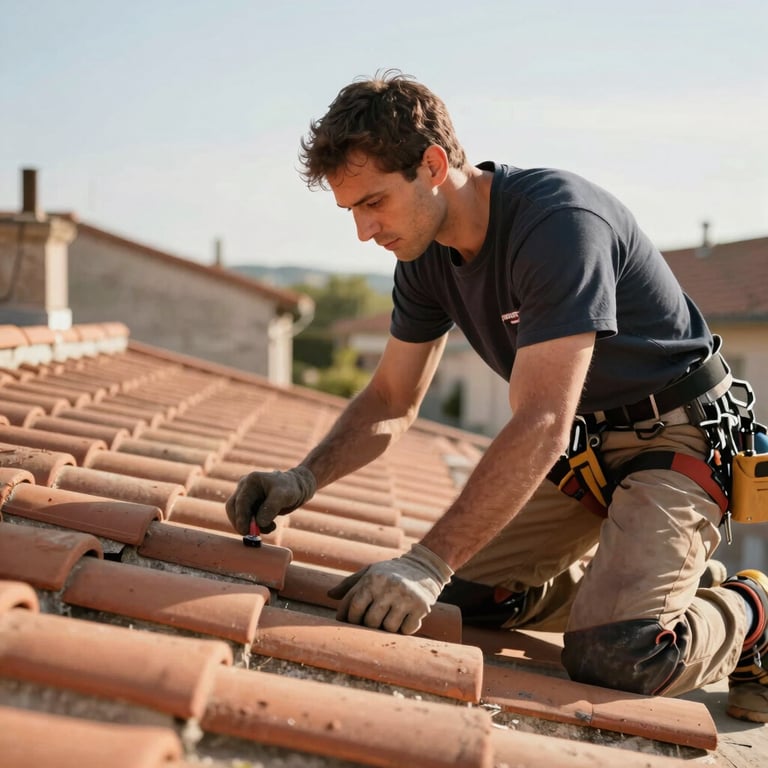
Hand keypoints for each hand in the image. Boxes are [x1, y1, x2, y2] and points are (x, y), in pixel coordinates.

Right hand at [225, 466, 316, 534]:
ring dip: (249, 525)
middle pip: (232, 507)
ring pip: (238, 514)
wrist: (297, 488)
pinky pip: (246, 517)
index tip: (245, 531)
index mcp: (251, 481)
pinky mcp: (250, 504)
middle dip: (240, 523)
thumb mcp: (284, 497)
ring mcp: (245, 495)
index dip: (241, 518)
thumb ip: (271, 508)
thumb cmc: (291, 489)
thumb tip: (259, 523)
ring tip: (270, 528)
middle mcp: (245, 486)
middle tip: (250, 535)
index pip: (240, 501)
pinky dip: (255, 525)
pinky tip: (270, 526)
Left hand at [327, 543, 453, 633]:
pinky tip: (405, 619)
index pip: (354, 607)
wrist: (424, 566)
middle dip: (369, 625)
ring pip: (389, 628)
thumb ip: (350, 584)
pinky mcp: (421, 606)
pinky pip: (406, 630)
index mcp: (373, 579)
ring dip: (387, 628)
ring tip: (390, 618)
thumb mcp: (370, 572)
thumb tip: (329, 595)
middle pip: (370, 621)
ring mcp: (406, 597)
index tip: (350, 623)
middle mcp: (389, 587)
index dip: (349, 619)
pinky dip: (404, 629)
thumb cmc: (390, 572)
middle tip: (373, 622)